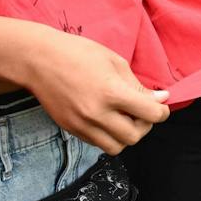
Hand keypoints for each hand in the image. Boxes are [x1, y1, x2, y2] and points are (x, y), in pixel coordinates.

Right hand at [22, 32, 169, 154]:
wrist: (38, 59)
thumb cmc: (78, 53)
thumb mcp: (114, 62)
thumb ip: (138, 86)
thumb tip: (160, 100)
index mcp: (111, 92)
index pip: (150, 114)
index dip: (162, 112)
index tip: (161, 106)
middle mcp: (97, 113)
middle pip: (135, 137)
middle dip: (145, 126)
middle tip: (141, 111)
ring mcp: (82, 124)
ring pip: (116, 147)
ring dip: (126, 135)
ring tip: (124, 118)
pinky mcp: (71, 129)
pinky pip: (98, 144)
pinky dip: (108, 136)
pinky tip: (107, 119)